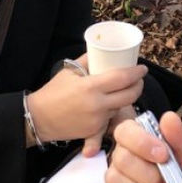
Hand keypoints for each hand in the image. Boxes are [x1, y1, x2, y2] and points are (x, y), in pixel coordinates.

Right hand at [27, 57, 146, 146]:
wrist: (39, 118)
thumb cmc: (53, 92)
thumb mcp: (69, 71)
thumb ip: (87, 61)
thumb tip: (102, 52)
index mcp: (91, 86)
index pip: (122, 78)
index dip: (137, 73)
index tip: (143, 68)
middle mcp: (98, 104)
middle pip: (130, 95)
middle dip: (138, 86)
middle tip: (138, 80)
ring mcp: (97, 120)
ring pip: (121, 107)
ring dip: (125, 98)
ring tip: (123, 90)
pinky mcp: (94, 131)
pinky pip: (110, 119)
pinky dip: (111, 111)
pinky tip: (108, 104)